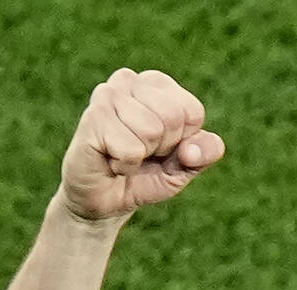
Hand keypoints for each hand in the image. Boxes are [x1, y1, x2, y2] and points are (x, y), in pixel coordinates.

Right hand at [58, 68, 224, 220]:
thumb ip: (204, 152)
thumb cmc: (146, 176)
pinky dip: (125, 166)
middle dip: (162, 147)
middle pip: (173, 116)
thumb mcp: (186, 166)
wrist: (106, 202)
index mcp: (156, 83)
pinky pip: (130, 150)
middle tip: (141, 153)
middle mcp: (129, 80)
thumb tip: (191, 150)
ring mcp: (107, 95)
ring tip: (124, 155)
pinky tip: (110, 161)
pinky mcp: (91, 118)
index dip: (181, 141)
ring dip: (140, 156)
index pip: (192, 111)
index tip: (161, 148)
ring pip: (151, 131)